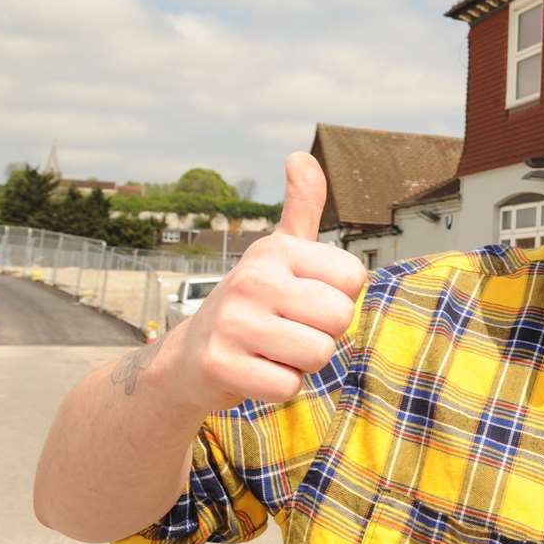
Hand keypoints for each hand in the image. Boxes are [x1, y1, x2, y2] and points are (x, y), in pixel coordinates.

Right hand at [167, 152, 367, 413]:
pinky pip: (288, 386)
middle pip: (339, 318)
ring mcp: (233, 322)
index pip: (355, 279)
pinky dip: (279, 387)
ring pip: (318, 354)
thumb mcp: (279, 252)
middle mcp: (252, 279)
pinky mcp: (220, 364)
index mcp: (276, 250)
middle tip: (289, 329)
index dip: (338, 298)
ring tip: (273, 350)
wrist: (188, 357)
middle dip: (323, 334)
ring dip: (303, 363)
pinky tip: (256, 371)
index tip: (304, 299)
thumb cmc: (253, 303)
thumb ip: (302, 208)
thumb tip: (300, 155)